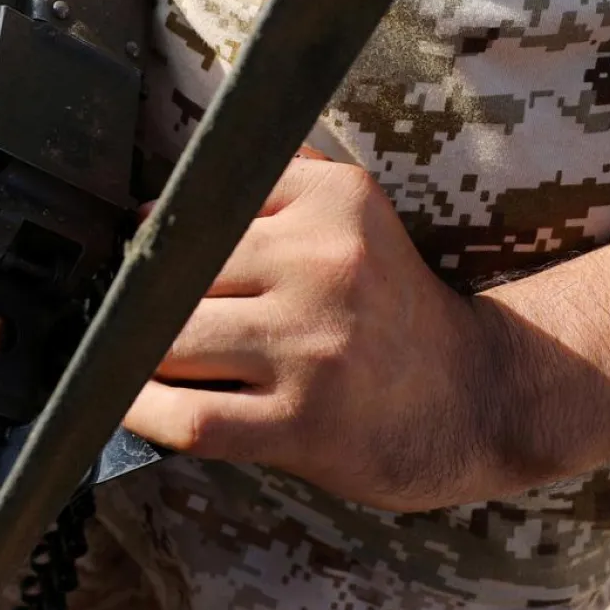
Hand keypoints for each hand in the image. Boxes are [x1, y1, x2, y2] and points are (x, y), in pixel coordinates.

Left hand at [123, 158, 507, 512]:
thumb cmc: (394, 311)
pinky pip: (193, 417)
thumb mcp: (359, 221)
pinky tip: (132, 405)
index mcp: (335, 203)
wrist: (477, 398)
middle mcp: (326, 264)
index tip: (149, 263)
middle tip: (134, 317)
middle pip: (179, 273)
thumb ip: (282, 187)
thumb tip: (159, 203)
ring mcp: (312, 346)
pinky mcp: (302, 422)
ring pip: (173, 341)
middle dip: (143, 300)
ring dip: (137, 355)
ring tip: (133, 358)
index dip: (164, 240)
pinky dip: (145, 412)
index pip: (207, 207)